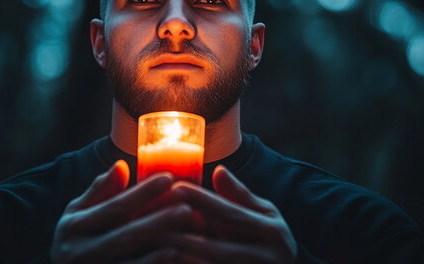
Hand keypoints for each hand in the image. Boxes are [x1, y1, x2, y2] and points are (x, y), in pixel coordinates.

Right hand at [50, 160, 195, 262]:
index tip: (168, 178)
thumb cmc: (76, 238)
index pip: (115, 207)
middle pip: (125, 236)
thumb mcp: (78, 212)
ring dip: (158, 255)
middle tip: (187, 209)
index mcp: (74, 227)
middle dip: (156, 223)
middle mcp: (80, 252)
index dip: (142, 193)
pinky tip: (174, 262)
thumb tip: (121, 165)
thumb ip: (99, 191)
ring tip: (184, 240)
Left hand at [162, 165, 297, 262]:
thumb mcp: (265, 214)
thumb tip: (218, 170)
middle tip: (152, 221)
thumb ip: (240, 195)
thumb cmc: (271, 240)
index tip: (175, 186)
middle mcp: (264, 258)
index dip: (202, 200)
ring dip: (180, 258)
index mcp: (271, 231)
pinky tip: (165, 260)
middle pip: (215, 248)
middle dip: (181, 235)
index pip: (230, 214)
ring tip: (153, 243)